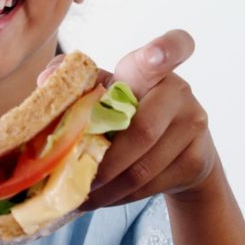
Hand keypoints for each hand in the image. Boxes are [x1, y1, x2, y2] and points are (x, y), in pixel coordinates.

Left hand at [39, 30, 214, 209]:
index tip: (154, 56)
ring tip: (80, 197)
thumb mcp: (105, 91)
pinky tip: (103, 198)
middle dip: (103, 162)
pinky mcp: (197, 160)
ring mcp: (194, 126)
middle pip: (141, 131)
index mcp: (153, 69)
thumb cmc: (132, 112)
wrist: (183, 152)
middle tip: (75, 179)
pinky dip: (120, 197)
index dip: (165, 49)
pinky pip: (151, 186)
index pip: (173, 46)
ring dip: (106, 187)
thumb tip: (46, 79)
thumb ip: (76, 82)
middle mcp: (179, 92)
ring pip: (143, 167)